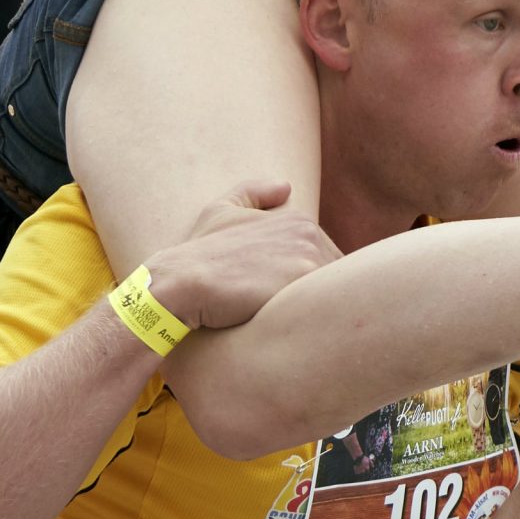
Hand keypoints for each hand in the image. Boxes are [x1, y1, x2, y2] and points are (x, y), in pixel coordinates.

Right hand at [146, 181, 339, 331]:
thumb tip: (286, 187)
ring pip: (334, 292)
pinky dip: (317, 319)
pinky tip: (298, 330)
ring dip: (323, 310)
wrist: (182, 284)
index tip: (291, 303)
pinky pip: (325, 306)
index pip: (330, 260)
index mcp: (299, 220)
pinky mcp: (303, 284)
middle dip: (322, 297)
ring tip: (299, 327)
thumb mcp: (221, 211)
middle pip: (337, 277)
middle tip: (299, 317)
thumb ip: (253, 193)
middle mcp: (309, 234)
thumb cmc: (198, 253)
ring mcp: (309, 257)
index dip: (312, 285)